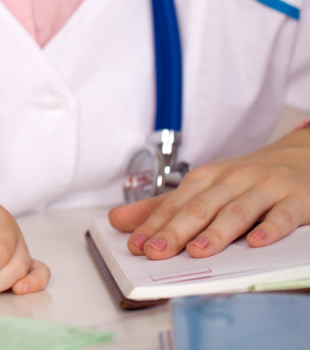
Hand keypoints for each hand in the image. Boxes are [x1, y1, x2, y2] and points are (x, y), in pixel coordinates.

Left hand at [108, 126, 309, 258]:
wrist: (302, 157)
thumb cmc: (247, 180)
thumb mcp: (204, 188)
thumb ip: (162, 207)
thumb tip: (118, 220)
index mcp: (206, 178)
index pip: (174, 205)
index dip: (153, 226)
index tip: (135, 246)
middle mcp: (232, 180)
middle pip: (200, 208)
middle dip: (175, 231)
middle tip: (156, 252)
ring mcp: (265, 188)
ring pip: (237, 211)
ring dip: (216, 232)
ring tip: (196, 252)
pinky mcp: (296, 199)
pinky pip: (282, 215)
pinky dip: (270, 228)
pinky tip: (256, 243)